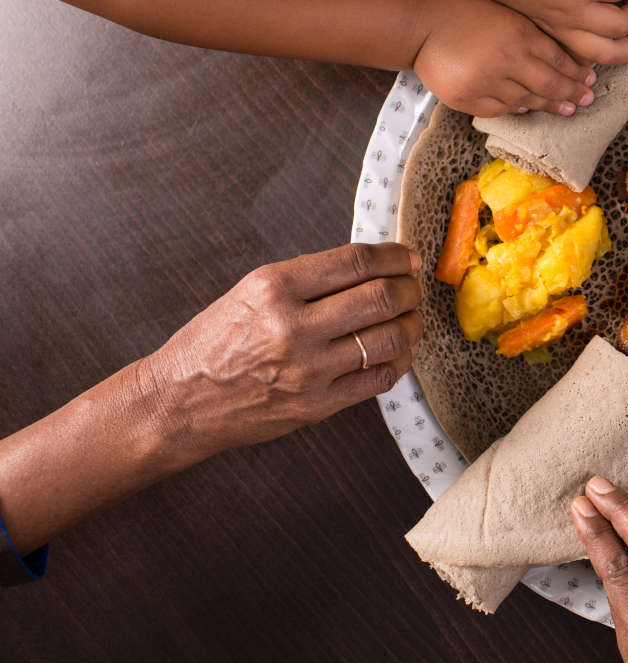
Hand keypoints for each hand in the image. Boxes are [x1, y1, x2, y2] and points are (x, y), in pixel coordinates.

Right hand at [150, 243, 422, 459]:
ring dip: (412, 324)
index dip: (394, 256)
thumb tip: (372, 266)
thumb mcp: (250, 291)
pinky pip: (380, 378)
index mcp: (273, 287)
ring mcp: (307, 370)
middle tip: (414, 287)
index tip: (408, 257)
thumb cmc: (215, 341)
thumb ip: (309, 278)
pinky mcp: (317, 406)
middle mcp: (292, 327)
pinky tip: (398, 351)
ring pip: (389, 339)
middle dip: (410, 289)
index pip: (356, 261)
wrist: (178, 402)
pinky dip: (399, 360)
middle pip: (381, 298)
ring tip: (410, 318)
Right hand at [412, 0, 597, 117]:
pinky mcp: (470, 99)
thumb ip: (528, 32)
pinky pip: (502, 110)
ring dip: (550, 106)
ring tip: (567, 109)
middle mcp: (509, 60)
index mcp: (520, 33)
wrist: (420, 22)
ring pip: (528, 101)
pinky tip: (528, 109)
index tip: (590, 80)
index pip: (559, 59)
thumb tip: (557, 55)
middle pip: (551, 85)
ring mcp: (489, 83)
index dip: (577, 73)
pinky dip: (517, 109)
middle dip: (573, 94)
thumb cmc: (461, 8)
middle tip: (587, 100)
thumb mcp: (504, 9)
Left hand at [463, 0, 627, 66]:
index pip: (581, 59)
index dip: (603, 55)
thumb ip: (543, 9)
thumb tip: (563, 2)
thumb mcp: (522, 1)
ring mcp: (575, 6)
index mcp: (548, 32)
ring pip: (620, 25)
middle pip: (609, 54)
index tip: (615, 43)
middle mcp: (564, 26)